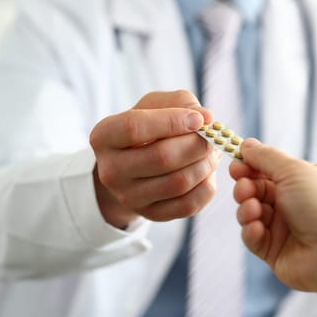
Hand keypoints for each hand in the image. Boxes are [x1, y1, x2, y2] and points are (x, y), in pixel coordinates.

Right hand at [90, 90, 220, 227]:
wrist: (134, 166)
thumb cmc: (148, 128)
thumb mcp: (156, 105)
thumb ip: (181, 102)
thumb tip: (206, 117)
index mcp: (104, 137)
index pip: (135, 128)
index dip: (173, 121)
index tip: (199, 119)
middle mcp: (110, 170)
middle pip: (162, 157)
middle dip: (197, 145)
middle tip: (212, 137)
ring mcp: (129, 197)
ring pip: (179, 182)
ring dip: (205, 165)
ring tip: (211, 152)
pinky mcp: (151, 214)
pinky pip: (189, 204)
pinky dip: (206, 185)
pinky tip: (206, 172)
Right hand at [229, 139, 316, 295]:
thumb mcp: (294, 170)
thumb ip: (266, 157)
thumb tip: (247, 144)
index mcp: (302, 182)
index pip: (268, 170)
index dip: (250, 166)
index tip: (236, 164)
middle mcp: (293, 204)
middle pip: (256, 191)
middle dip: (246, 187)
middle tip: (244, 187)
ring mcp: (284, 229)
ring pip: (250, 214)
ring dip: (247, 209)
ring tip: (254, 209)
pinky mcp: (275, 252)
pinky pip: (253, 238)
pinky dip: (251, 231)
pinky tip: (257, 228)